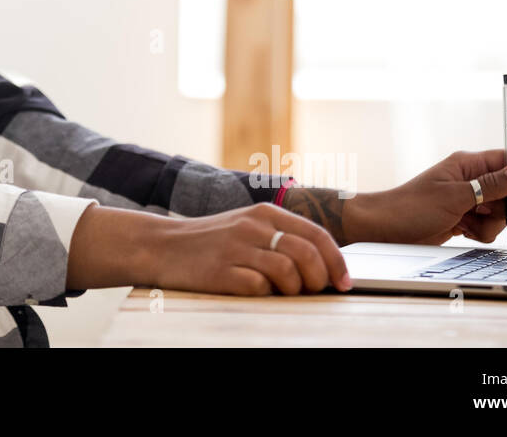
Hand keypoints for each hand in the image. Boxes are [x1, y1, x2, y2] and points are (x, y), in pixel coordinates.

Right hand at [152, 203, 353, 294]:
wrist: (162, 246)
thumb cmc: (210, 241)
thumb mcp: (246, 227)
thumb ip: (280, 237)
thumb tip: (322, 265)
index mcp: (264, 213)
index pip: (316, 233)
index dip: (337, 261)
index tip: (344, 283)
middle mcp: (252, 227)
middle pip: (307, 253)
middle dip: (320, 279)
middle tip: (314, 291)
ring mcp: (235, 248)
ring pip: (288, 271)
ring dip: (294, 289)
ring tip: (283, 292)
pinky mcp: (220, 272)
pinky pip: (258, 287)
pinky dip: (265, 294)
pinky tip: (255, 291)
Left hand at [352, 149, 506, 245]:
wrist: (385, 229)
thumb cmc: (412, 208)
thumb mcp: (455, 197)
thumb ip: (490, 185)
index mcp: (467, 164)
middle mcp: (469, 179)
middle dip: (503, 209)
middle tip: (481, 215)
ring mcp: (467, 199)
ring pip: (499, 212)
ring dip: (489, 225)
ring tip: (465, 225)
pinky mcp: (464, 217)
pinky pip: (487, 226)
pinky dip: (479, 232)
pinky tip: (461, 232)